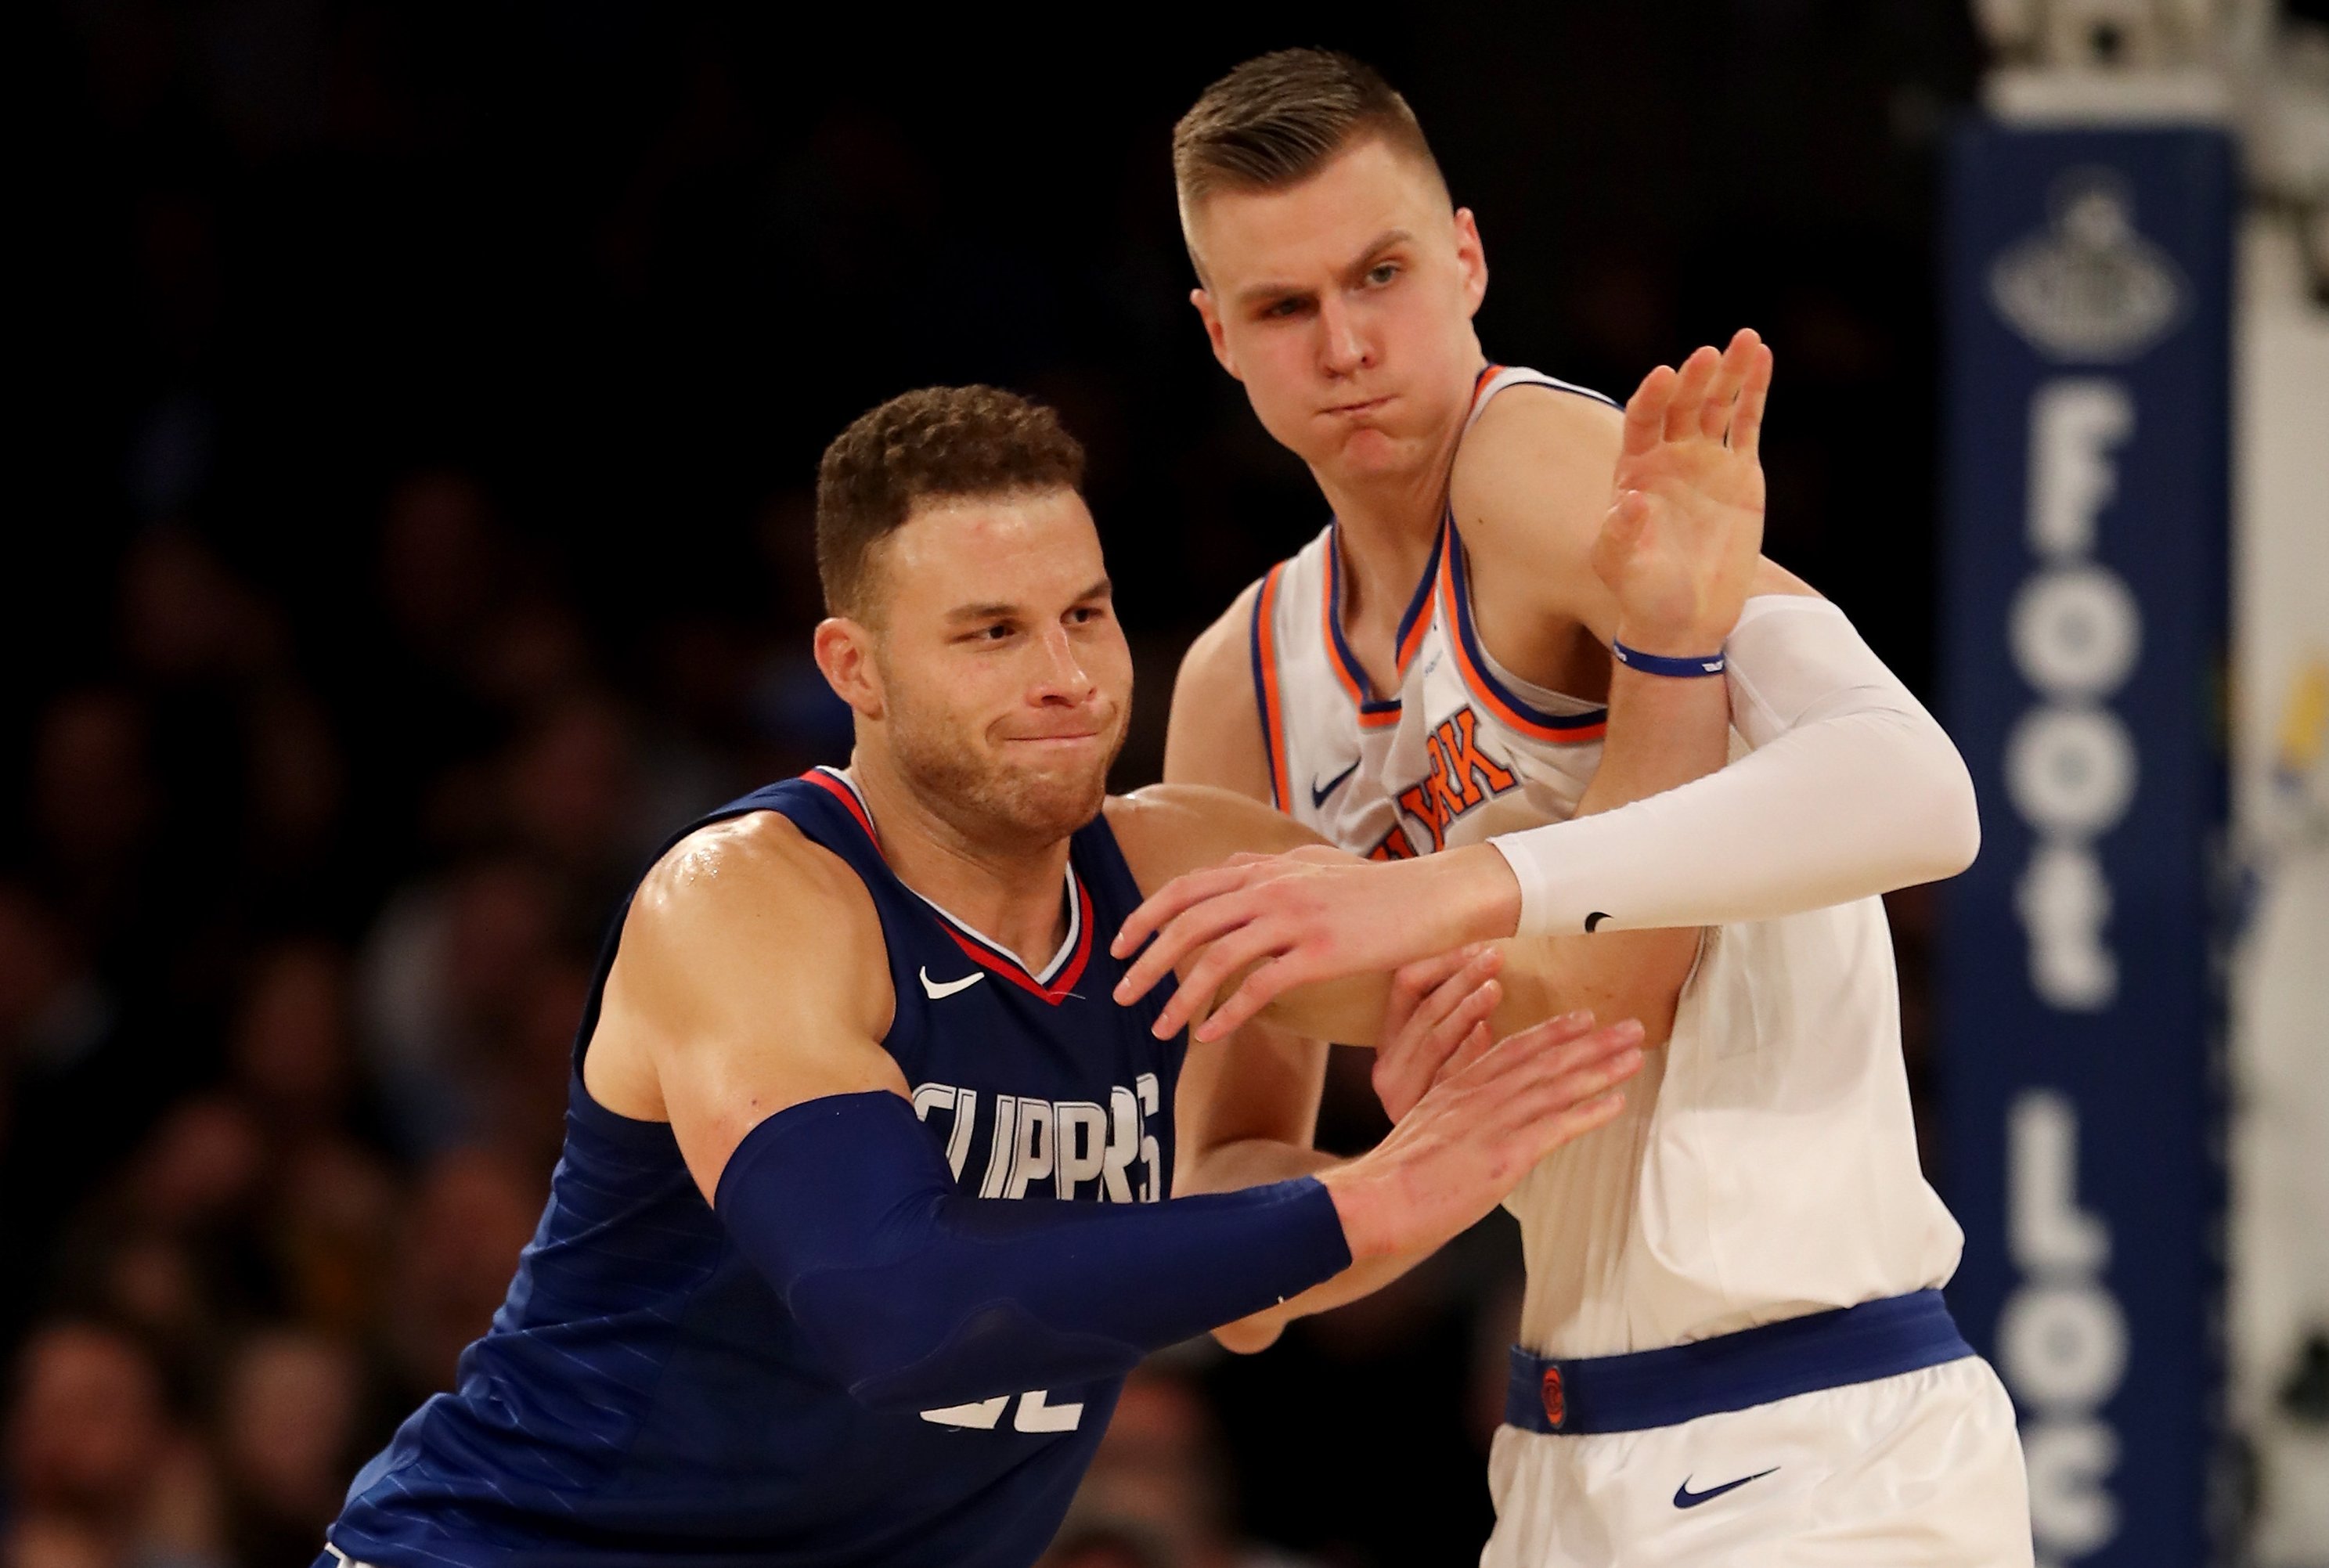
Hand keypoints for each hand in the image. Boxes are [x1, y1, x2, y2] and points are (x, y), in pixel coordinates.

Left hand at [1110, 843, 1521, 1040]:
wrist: (1432, 897)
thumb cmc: (1376, 887)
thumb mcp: (1314, 863)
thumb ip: (1269, 867)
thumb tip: (1231, 867)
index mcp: (1265, 868)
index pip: (1186, 888)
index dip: (1146, 916)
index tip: (1119, 945)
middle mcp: (1271, 888)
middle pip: (1188, 924)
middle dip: (1146, 962)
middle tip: (1121, 995)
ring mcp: (1294, 919)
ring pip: (1215, 958)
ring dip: (1178, 997)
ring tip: (1159, 1029)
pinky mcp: (1320, 953)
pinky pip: (1259, 987)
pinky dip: (1227, 1013)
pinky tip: (1208, 1035)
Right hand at [1320, 1010, 1641, 1260]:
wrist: (1376, 1201)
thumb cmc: (1395, 1178)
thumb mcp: (1423, 1128)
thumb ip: (1454, 1114)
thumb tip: (1481, 1119)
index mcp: (1457, 1088)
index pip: (1512, 1050)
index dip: (1553, 1033)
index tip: (1584, 1019)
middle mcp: (1479, 1097)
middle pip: (1544, 1060)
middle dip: (1592, 1042)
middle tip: (1631, 1028)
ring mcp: (1492, 1124)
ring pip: (1555, 1087)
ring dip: (1601, 1069)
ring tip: (1635, 1056)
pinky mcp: (1503, 1155)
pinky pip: (1554, 1127)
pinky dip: (1588, 1112)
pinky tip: (1616, 1103)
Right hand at [1373, 944, 1504, 1122]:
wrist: (1401, 1188)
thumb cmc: (1432, 1128)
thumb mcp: (1434, 1076)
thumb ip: (1453, 1041)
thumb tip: (1485, 1009)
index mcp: (1390, 1048)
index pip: (1406, 986)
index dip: (1444, 964)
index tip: (1478, 948)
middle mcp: (1388, 1068)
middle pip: (1426, 1008)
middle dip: (1463, 977)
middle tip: (1495, 957)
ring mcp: (1400, 1093)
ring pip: (1434, 1038)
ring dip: (1467, 1008)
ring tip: (1495, 989)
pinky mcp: (1418, 1116)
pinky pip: (1447, 1077)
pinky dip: (1470, 1051)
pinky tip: (1489, 1033)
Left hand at [1593, 328, 1772, 655]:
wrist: (1685, 622)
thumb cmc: (1643, 596)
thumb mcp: (1622, 568)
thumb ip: (1620, 535)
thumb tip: (1626, 502)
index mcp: (1634, 470)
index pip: (1642, 421)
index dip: (1652, 398)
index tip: (1664, 377)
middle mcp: (1669, 457)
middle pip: (1681, 405)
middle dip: (1694, 380)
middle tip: (1708, 355)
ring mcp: (1706, 462)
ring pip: (1718, 406)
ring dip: (1730, 372)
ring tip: (1747, 339)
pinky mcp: (1740, 474)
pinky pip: (1748, 424)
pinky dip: (1755, 393)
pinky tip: (1762, 358)